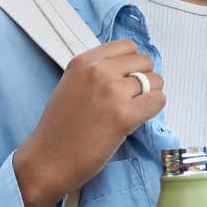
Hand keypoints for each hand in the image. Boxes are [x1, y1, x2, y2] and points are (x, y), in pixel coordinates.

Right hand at [13, 39, 163, 206]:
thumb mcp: (72, 86)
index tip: (128, 78)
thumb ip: (96, 73)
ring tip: (135, 110)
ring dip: (150, 95)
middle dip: (144, 79)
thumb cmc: (59, 129)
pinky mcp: (124, 116)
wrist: (48, 159)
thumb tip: (130, 71)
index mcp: (83, 62)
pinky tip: (139, 118)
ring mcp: (112, 92)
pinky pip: (157, 101)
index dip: (132, 63)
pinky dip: (154, 108)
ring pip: (154, 81)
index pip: (127, 46)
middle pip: (144, 62)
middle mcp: (98, 72)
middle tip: (133, 98)